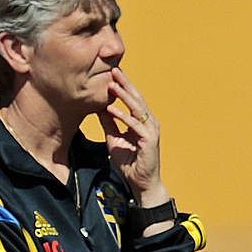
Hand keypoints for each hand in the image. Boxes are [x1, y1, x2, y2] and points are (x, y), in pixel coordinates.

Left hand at [97, 68, 168, 205]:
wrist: (142, 183)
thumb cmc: (130, 163)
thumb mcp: (114, 139)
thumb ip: (109, 124)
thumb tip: (100, 108)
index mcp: (142, 121)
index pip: (132, 99)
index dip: (123, 86)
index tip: (111, 73)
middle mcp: (149, 123)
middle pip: (137, 98)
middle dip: (125, 83)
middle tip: (113, 69)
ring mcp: (151, 131)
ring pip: (137, 108)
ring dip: (124, 95)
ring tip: (112, 84)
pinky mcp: (149, 141)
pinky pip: (134, 125)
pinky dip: (122, 116)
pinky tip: (111, 108)